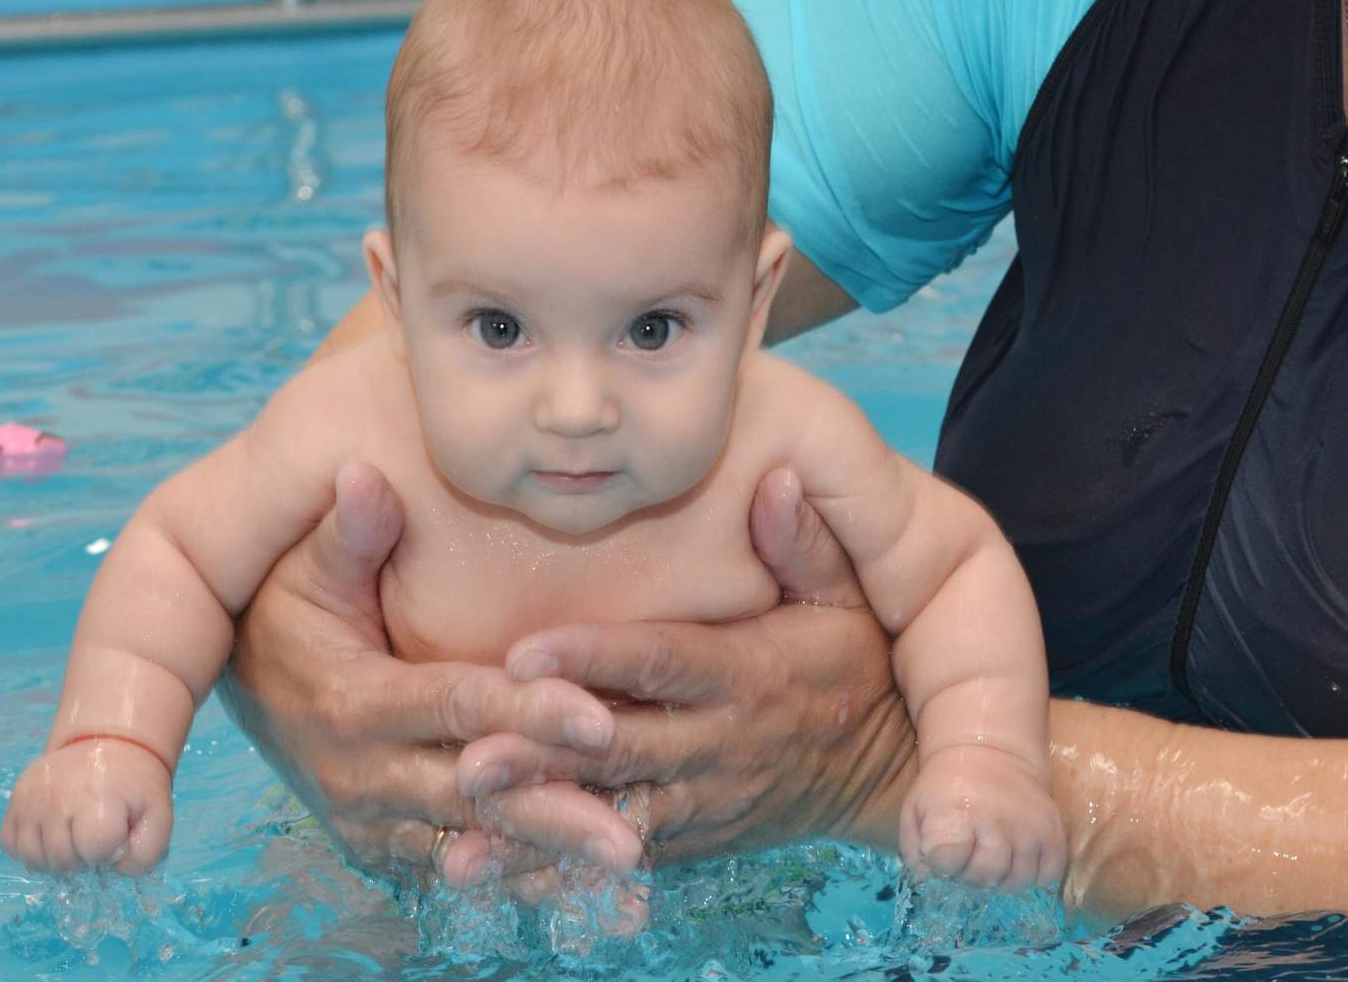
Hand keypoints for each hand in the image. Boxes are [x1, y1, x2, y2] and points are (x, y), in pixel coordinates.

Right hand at [0, 737, 173, 874]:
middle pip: (62, 860)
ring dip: (57, 858)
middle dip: (84, 857)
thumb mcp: (158, 816)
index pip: (95, 852)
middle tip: (96, 833)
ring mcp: (30, 798)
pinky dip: (31, 848)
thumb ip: (145, 854)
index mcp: (97, 798)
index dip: (110, 851)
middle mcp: (57, 797)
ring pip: (34, 858)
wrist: (108, 745)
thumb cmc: (133, 787)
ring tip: (75, 835)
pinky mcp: (15, 799)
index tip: (117, 832)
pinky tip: (53, 833)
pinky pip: (11, 845)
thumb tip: (113, 867)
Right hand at [217, 463, 636, 885]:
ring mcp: (376, 820)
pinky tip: (579, 890)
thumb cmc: (289, 612)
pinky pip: (459, 866)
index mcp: (354, 703)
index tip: (598, 719)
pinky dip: (517, 879)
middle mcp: (365, 775)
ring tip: (623, 867)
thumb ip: (348, 532)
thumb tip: (363, 472)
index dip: (524, 711)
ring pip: (475, 842)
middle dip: (555, 814)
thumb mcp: (307, 570)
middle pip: (475, 795)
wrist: (242, 686)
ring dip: (548, 859)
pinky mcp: (388, 845)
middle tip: (630, 837)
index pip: (454, 705)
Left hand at [459, 468, 919, 866]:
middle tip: (467, 758)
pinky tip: (493, 869)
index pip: (661, 663)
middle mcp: (716, 745)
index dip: (594, 659)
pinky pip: (614, 855)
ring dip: (535, 825)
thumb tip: (778, 477)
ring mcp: (700, 801)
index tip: (525, 652)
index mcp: (745, 675)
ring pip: (606, 817)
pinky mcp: (687, 839)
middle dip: (542, 757)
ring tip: (462, 831)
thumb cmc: (853, 664)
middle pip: (618, 751)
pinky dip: (556, 868)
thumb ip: (805, 543)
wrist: (885, 771)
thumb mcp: (847, 599)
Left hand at [899, 744, 1065, 891]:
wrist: (990, 753)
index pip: (947, 860)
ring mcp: (1029, 828)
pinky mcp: (1053, 832)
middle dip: (971, 876)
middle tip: (968, 859)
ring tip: (990, 858)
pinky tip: (1016, 859)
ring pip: (1017, 882)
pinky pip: (1048, 875)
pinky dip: (1032, 876)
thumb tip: (927, 878)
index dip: (942, 864)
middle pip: (985, 875)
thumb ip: (914, 849)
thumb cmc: (947, 788)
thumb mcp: (916, 808)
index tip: (943, 854)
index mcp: (955, 811)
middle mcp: (996, 820)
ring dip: (1000, 879)